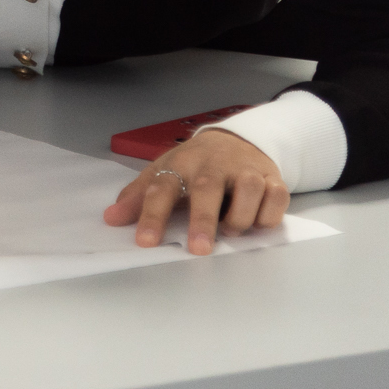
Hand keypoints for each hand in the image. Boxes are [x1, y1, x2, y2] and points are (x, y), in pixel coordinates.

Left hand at [105, 129, 287, 254]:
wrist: (236, 140)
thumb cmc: (195, 164)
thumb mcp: (163, 172)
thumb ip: (138, 196)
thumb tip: (111, 218)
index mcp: (181, 164)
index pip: (162, 187)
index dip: (151, 214)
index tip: (144, 241)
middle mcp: (213, 165)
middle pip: (207, 189)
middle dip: (203, 220)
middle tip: (198, 249)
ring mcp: (246, 170)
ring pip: (248, 192)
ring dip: (240, 218)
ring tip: (229, 231)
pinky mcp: (273, 178)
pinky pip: (277, 198)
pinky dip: (269, 215)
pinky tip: (258, 222)